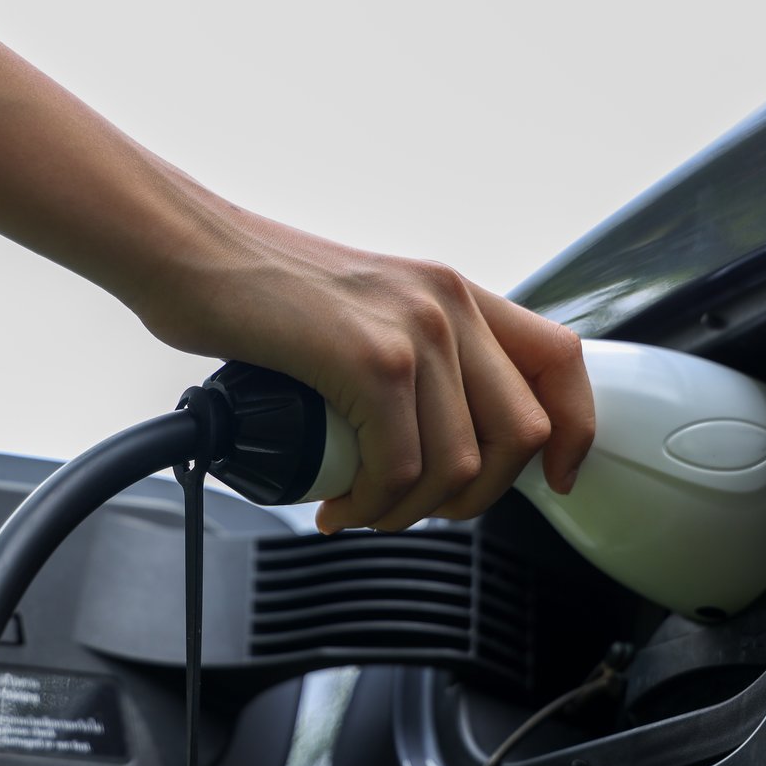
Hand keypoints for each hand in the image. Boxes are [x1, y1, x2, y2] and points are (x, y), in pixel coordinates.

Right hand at [132, 207, 594, 532]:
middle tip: (422, 509)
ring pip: (462, 464)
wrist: (188, 253)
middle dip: (479, 497)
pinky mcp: (371, 360)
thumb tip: (432, 428)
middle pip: (524, 432)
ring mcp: (415, 329)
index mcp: (453, 291)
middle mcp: (448, 303)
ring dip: (413, 512)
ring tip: (365, 509)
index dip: (576, 430)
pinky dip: (372, 506)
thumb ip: (408, 353)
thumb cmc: (254, 289)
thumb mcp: (361, 311)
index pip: (561, 358)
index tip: (557, 477)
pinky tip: (339, 505)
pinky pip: (401, 468)